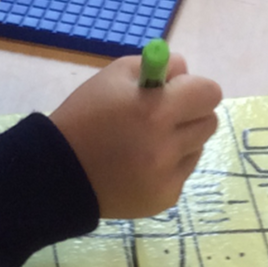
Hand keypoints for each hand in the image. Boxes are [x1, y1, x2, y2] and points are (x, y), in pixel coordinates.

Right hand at [49, 52, 221, 217]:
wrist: (58, 172)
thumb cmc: (85, 116)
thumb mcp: (113, 76)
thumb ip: (157, 67)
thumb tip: (185, 72)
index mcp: (156, 110)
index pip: (209, 93)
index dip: (194, 89)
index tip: (177, 92)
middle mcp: (167, 146)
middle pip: (209, 121)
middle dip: (191, 114)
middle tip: (165, 115)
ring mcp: (168, 176)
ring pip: (198, 147)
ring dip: (181, 140)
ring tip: (147, 142)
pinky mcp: (165, 199)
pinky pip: (182, 173)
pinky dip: (168, 166)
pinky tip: (140, 165)